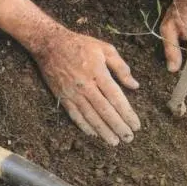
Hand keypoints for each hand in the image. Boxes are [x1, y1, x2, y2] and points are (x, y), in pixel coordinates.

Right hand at [34, 28, 140, 144]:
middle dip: (118, 126)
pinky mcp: (63, 96)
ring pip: (90, 116)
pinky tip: (93, 134)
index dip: (127, 113)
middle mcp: (86, 85)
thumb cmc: (81, 45)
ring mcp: (73, 93)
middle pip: (105, 111)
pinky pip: (75, 115)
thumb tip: (135, 85)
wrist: (50, 44)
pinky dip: (84, 126)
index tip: (136, 125)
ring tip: (114, 141)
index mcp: (98, 73)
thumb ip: (121, 68)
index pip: (116, 98)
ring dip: (103, 131)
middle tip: (129, 138)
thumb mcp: (105, 49)